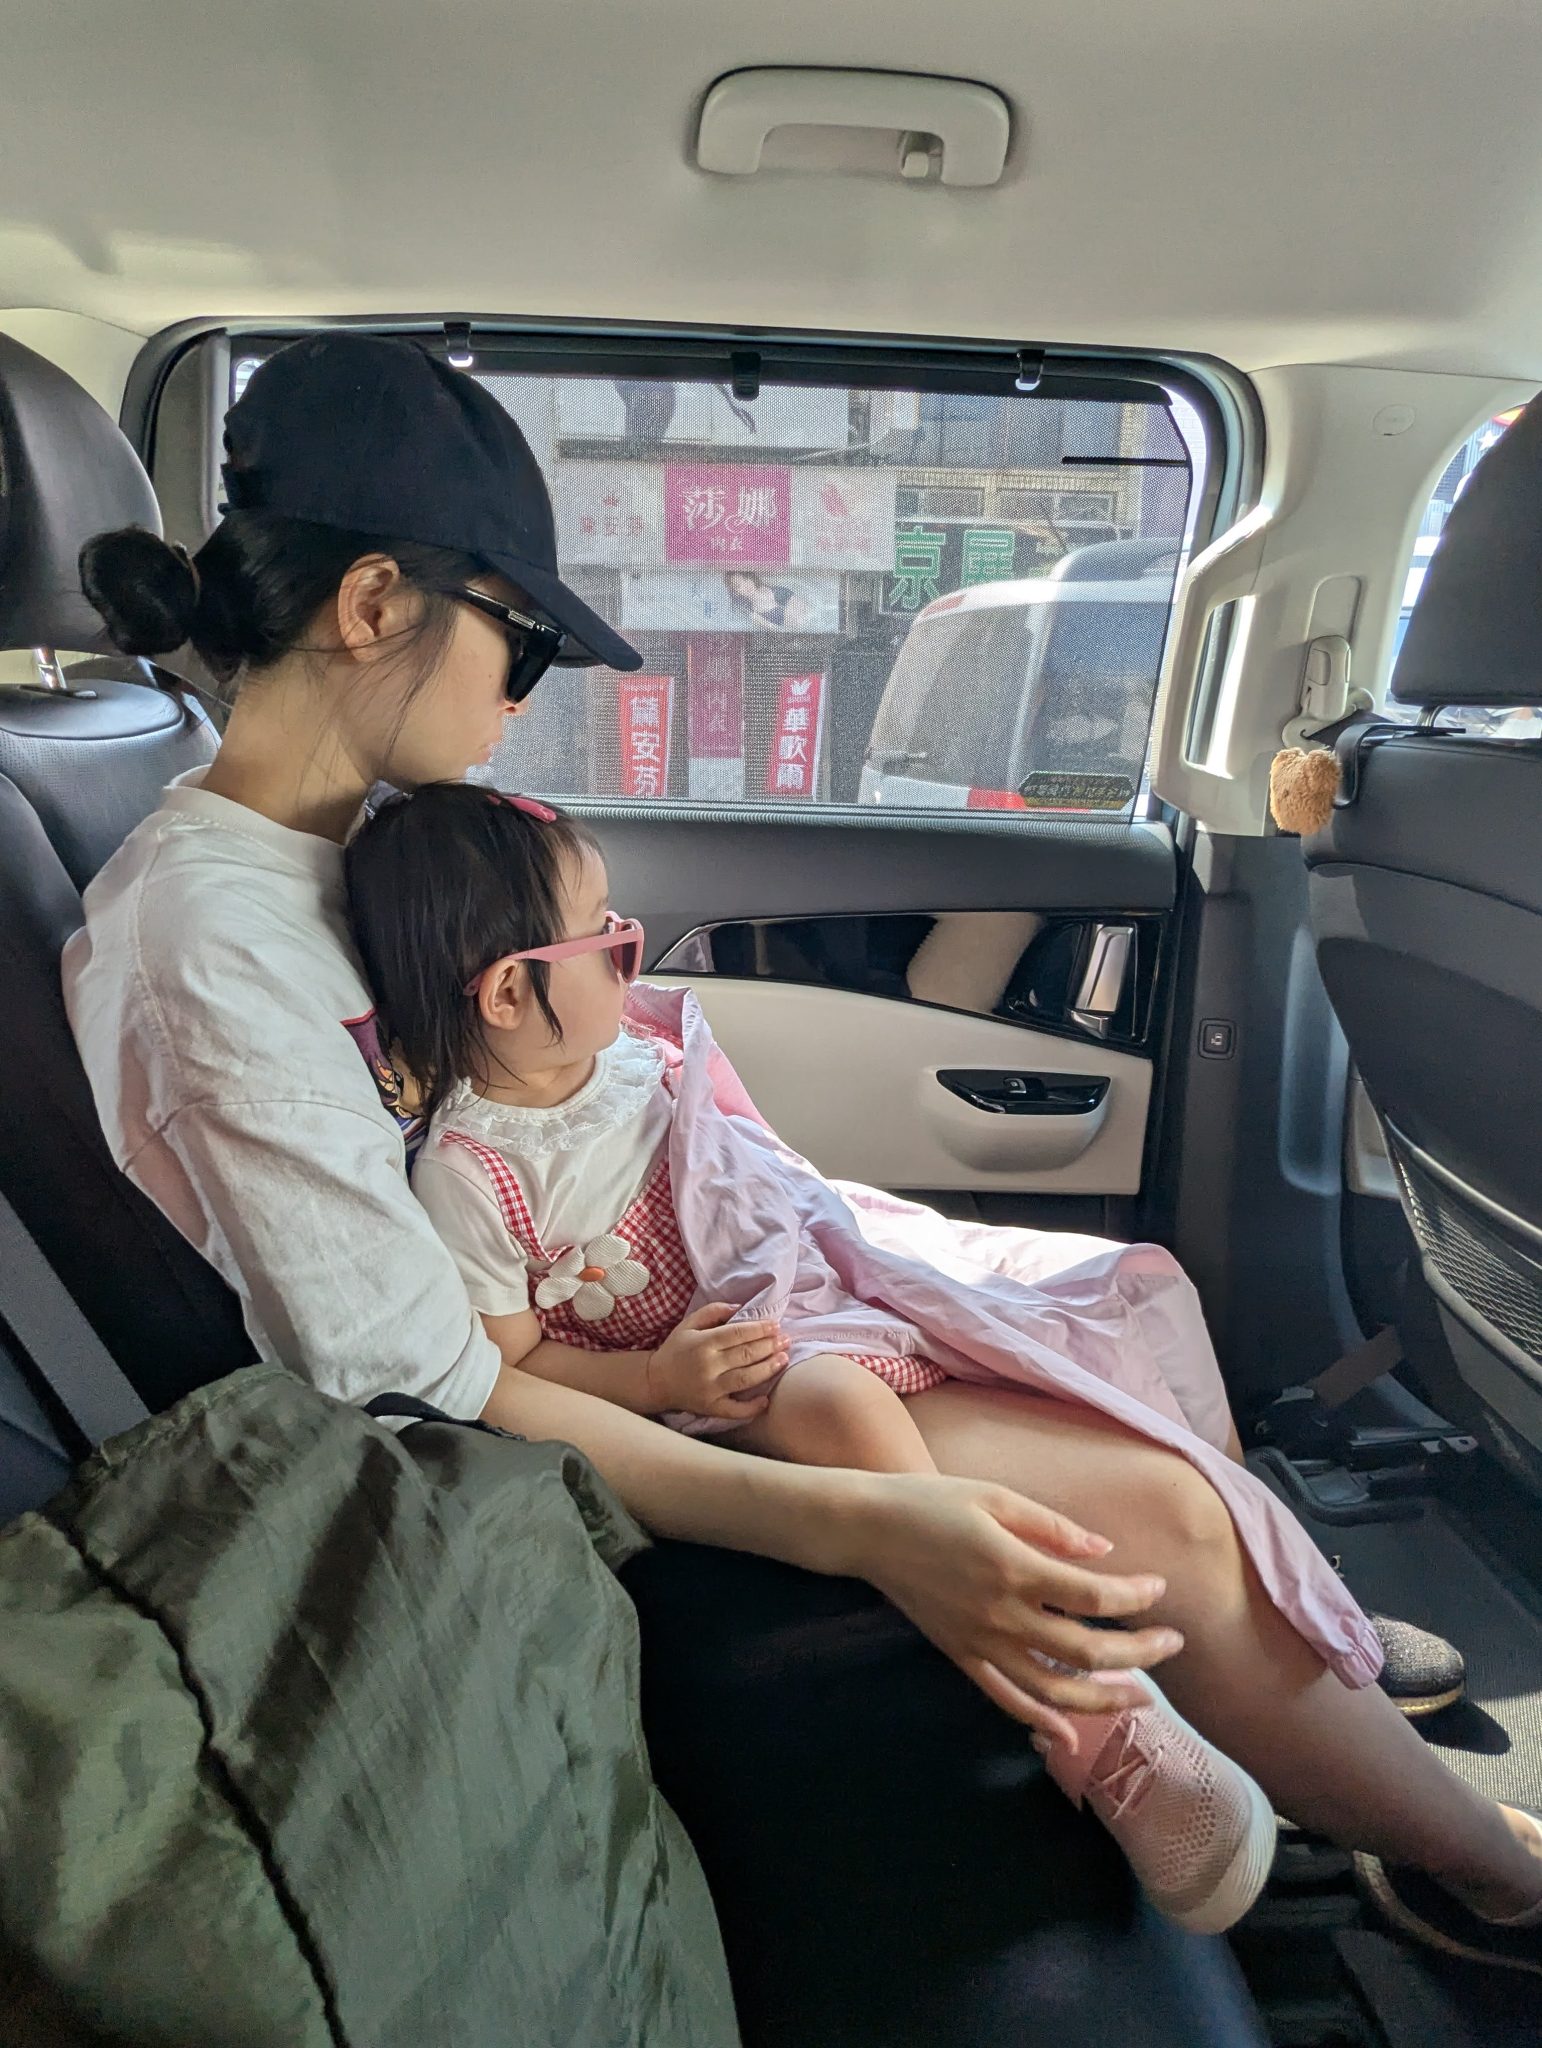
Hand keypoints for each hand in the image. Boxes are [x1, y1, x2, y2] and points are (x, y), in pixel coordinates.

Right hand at [646, 1302, 788, 1418]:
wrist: (655, 1381)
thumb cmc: (676, 1349)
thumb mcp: (689, 1324)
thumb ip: (713, 1311)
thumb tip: (740, 1306)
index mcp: (703, 1343)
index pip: (738, 1333)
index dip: (760, 1329)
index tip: (776, 1326)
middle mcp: (708, 1366)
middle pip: (746, 1354)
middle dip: (770, 1346)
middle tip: (786, 1340)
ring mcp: (710, 1388)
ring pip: (746, 1378)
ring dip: (768, 1369)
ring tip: (784, 1359)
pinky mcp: (711, 1407)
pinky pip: (735, 1410)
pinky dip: (752, 1407)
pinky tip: (765, 1400)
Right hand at [838, 1473, 1183, 1747]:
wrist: (868, 1530)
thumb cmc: (932, 1503)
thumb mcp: (996, 1497)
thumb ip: (1053, 1527)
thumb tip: (1104, 1552)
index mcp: (1015, 1568)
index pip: (1093, 1596)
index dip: (1135, 1596)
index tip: (1159, 1589)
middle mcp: (1003, 1615)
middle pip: (1086, 1651)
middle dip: (1140, 1653)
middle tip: (1173, 1644)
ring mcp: (981, 1643)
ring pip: (1054, 1690)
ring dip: (1104, 1699)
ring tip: (1142, 1695)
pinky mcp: (961, 1657)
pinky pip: (1006, 1699)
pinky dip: (1040, 1722)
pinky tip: (1069, 1735)